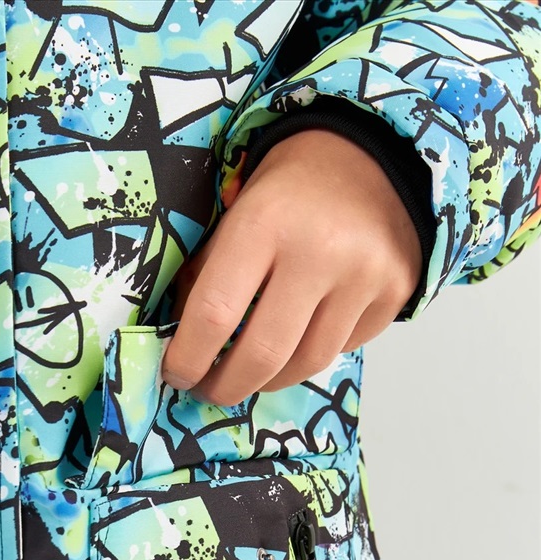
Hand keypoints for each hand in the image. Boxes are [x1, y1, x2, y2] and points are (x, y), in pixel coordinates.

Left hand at [162, 128, 422, 405]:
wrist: (373, 154)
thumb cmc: (290, 187)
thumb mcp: (236, 213)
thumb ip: (208, 274)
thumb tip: (184, 343)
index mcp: (264, 222)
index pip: (215, 313)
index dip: (189, 357)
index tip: (177, 374)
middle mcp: (320, 251)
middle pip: (264, 354)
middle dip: (228, 385)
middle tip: (211, 390)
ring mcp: (365, 275)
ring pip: (307, 363)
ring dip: (270, 379)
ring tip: (251, 372)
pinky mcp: (396, 292)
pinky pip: (344, 349)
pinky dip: (312, 354)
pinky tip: (300, 337)